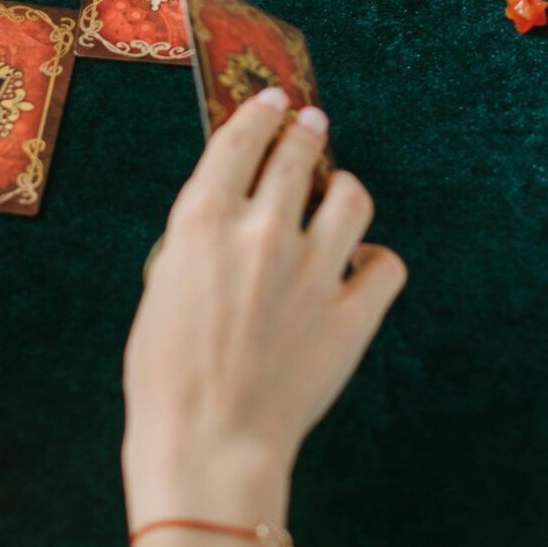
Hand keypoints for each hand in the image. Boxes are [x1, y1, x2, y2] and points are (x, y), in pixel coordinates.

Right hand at [122, 88, 405, 522]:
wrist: (208, 445)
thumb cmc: (166, 375)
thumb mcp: (161, 287)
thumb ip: (198, 241)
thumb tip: (229, 214)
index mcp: (204, 221)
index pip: (241, 138)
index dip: (260, 113)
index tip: (273, 101)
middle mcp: (262, 232)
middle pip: (300, 154)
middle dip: (308, 132)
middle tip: (312, 124)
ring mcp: (314, 272)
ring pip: (352, 198)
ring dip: (343, 191)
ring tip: (337, 197)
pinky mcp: (351, 316)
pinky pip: (385, 265)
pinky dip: (374, 261)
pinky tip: (358, 267)